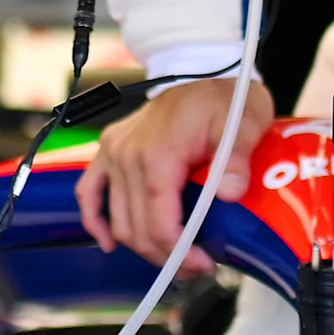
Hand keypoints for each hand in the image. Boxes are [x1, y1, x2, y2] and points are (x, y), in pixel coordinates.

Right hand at [77, 77, 274, 262]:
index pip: (159, 222)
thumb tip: (228, 193)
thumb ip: (236, 158)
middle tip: (197, 267)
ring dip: (142, 247)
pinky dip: (95, 220)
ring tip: (173, 258)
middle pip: (137, 228)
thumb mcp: (244, 122)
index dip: (179, 253)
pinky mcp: (109, 149)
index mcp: (158, 153)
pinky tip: (109, 242)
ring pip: (117, 220)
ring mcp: (114, 152)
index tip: (204, 263)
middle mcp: (127, 155)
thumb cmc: (226, 95)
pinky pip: (89, 190)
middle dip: (166, 257)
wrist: (203, 67)